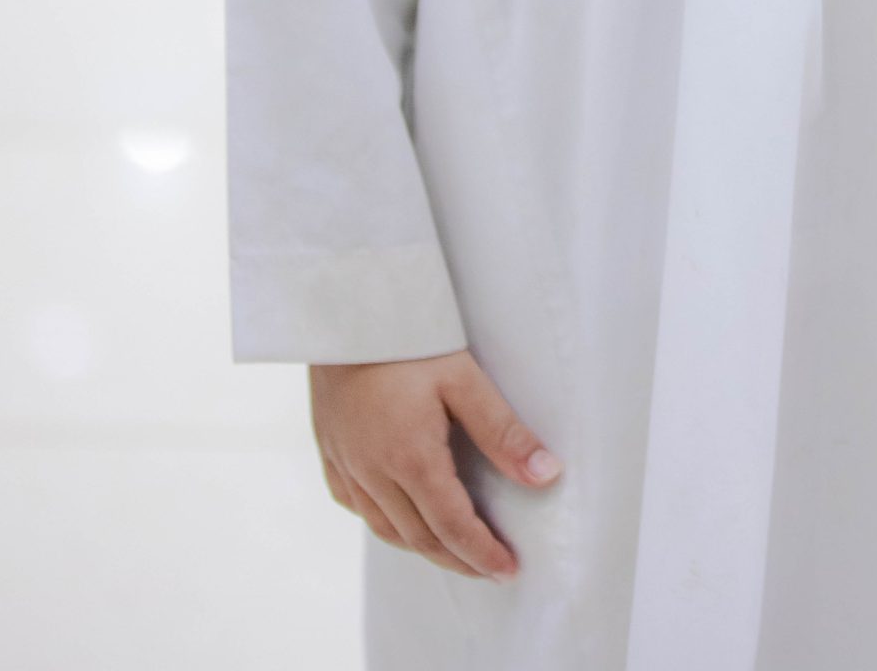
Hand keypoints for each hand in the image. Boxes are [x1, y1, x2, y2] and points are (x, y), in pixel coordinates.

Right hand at [310, 348, 562, 579]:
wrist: (342, 306)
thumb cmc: (407, 336)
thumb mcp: (463, 377)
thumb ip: (503, 432)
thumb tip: (547, 475)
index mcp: (410, 458)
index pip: (452, 527)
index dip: (482, 555)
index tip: (508, 570)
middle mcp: (373, 472)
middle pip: (419, 537)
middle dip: (458, 559)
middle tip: (489, 568)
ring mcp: (346, 464)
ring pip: (384, 528)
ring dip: (422, 546)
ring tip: (453, 549)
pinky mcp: (329, 450)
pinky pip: (354, 505)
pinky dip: (383, 522)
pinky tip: (398, 516)